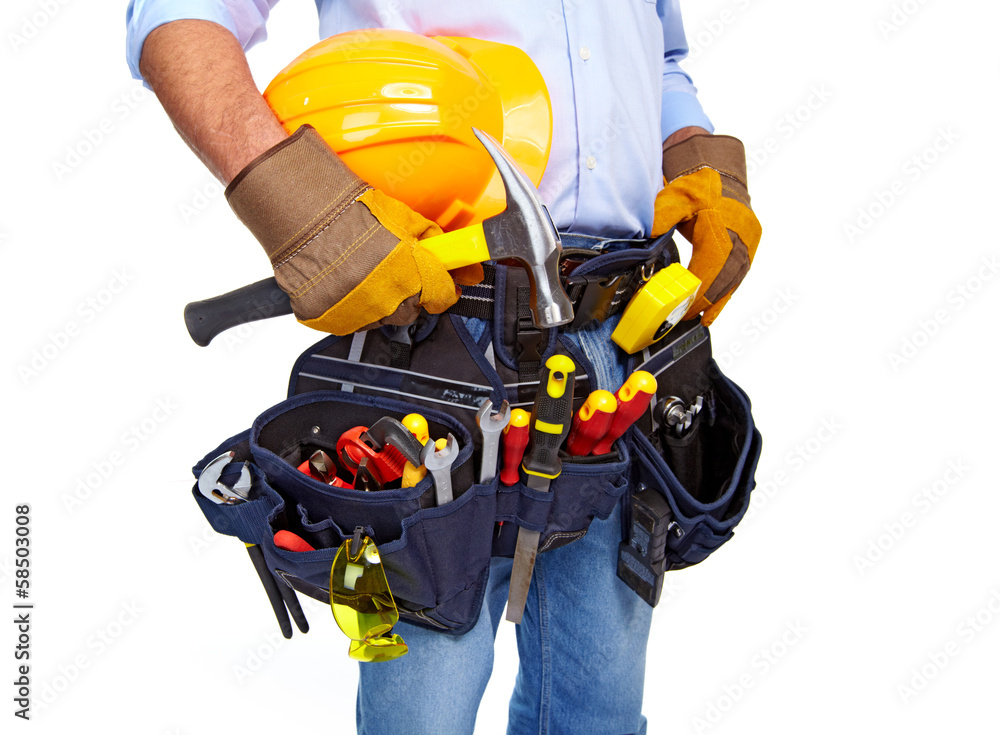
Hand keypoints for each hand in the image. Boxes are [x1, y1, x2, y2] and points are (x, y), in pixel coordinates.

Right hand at [226, 126, 481, 333]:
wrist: (301, 211)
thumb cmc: (352, 210)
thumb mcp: (406, 220)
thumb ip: (441, 248)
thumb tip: (471, 270)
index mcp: (410, 274)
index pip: (442, 296)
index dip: (440, 287)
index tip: (435, 282)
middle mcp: (386, 298)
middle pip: (411, 312)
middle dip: (408, 294)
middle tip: (391, 271)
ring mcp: (355, 311)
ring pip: (379, 319)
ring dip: (377, 301)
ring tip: (362, 271)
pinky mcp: (327, 318)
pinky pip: (347, 322)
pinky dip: (347, 306)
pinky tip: (342, 281)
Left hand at [652, 134, 760, 324]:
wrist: (718, 169)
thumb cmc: (698, 183)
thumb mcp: (675, 196)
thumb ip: (661, 217)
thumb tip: (646, 235)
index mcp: (722, 227)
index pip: (711, 268)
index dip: (699, 290)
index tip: (686, 306)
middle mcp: (740, 237)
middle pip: (726, 279)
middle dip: (708, 301)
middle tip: (689, 317)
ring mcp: (748, 241)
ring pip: (735, 279)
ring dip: (720, 300)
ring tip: (703, 317)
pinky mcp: (750, 244)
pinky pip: (740, 273)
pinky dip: (728, 291)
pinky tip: (717, 305)